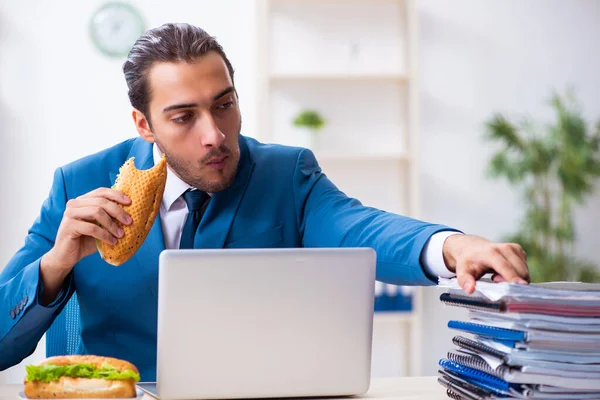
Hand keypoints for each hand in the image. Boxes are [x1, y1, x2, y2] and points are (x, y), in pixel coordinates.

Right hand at [40, 188, 131, 302]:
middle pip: (101, 201)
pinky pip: (91, 228)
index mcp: (83, 200)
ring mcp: (70, 214)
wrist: (67, 256)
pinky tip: (112, 242)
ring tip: (121, 234)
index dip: (116, 195)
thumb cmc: (86, 240)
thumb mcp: (101, 227)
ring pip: (96, 212)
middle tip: (129, 222)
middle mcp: (74, 204)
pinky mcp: (68, 226)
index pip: (101, 191)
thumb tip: (132, 214)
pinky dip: (104, 235)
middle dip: (118, 211)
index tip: (130, 202)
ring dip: (112, 224)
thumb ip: (111, 219)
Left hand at [442, 234, 528, 293]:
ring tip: (497, 275)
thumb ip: (465, 280)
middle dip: (512, 282)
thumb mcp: (462, 271)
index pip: (505, 267)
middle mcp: (505, 248)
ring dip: (515, 279)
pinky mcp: (519, 250)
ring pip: (524, 271)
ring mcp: (514, 248)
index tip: (520, 288)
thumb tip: (470, 289)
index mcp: (491, 253)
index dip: (513, 278)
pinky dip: (517, 274)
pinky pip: (524, 269)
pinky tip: (504, 271)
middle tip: (494, 279)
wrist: (472, 247)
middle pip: (519, 271)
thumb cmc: (469, 260)